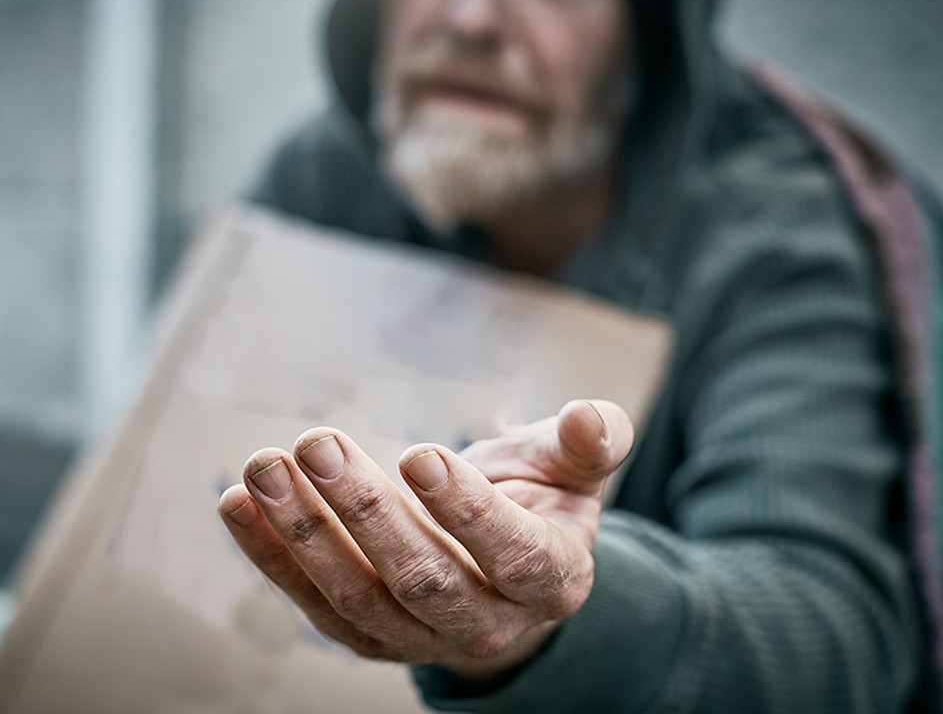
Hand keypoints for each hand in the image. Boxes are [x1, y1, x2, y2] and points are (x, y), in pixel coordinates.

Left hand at [218, 399, 633, 678]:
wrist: (501, 566)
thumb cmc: (539, 502)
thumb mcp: (573, 468)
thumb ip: (590, 441)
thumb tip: (591, 419)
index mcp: (551, 577)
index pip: (513, 555)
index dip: (467, 511)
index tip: (418, 454)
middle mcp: (489, 622)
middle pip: (423, 581)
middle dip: (365, 513)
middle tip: (316, 443)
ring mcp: (423, 638)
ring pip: (360, 598)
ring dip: (303, 534)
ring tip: (263, 468)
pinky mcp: (372, 637)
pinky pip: (317, 606)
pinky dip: (273, 558)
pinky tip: (237, 504)